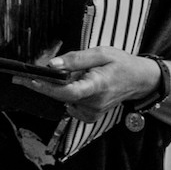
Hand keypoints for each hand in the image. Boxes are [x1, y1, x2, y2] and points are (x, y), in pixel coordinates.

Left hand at [16, 48, 162, 116]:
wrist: (139, 81)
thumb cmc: (121, 64)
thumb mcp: (101, 53)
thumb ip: (76, 59)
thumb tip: (52, 64)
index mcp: (98, 85)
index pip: (69, 91)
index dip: (47, 87)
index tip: (30, 79)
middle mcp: (95, 102)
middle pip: (62, 95)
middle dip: (47, 84)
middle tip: (36, 72)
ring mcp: (93, 111)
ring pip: (65, 100)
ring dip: (63, 87)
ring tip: (79, 75)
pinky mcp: (91, 116)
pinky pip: (71, 106)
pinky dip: (70, 95)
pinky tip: (81, 86)